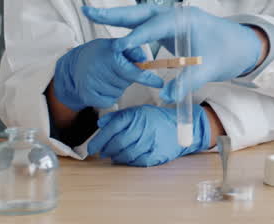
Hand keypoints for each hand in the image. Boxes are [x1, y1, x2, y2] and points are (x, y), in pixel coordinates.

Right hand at [51, 37, 164, 112]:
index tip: (159, 83)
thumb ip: (132, 50)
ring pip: (119, 93)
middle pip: (127, 83)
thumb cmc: (99, 53)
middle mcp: (100, 70)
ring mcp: (92, 83)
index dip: (147, 78)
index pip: (133, 71)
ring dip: (118, 87)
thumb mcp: (115, 45)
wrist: (74, 65)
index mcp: (110, 56)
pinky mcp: (88, 95)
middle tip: (118, 70)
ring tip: (108, 76)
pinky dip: (110, 96)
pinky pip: (109, 101)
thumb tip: (144, 58)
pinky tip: (103, 86)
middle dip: (127, 78)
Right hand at [83, 4, 262, 103]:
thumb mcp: (209, 69)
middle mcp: (175, 15)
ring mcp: (172, 20)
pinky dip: (128, 26)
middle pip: (139, 13)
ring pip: (139, 17)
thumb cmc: (229, 53)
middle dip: (113, 14)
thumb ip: (187, 81)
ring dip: (117, 17)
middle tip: (88, 10)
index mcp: (184, 20)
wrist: (244, 45)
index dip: (136, 39)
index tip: (119, 48)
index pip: (153, 28)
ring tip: (92, 13)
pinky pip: (145, 25)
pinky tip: (114, 28)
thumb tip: (167, 96)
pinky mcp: (171, 28)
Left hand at [88, 105, 210, 166]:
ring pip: (126, 154)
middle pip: (117, 143)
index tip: (92, 148)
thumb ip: (118, 117)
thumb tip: (100, 124)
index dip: (99, 140)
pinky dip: (129, 162)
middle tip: (102, 152)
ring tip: (114, 155)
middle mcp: (143, 127)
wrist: (181, 127)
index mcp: (136, 115)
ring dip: (116, 157)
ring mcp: (150, 141)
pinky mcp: (157, 153)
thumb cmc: (156, 119)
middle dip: (106, 150)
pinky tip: (127, 159)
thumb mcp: (138, 112)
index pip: (112, 128)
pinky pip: (138, 161)